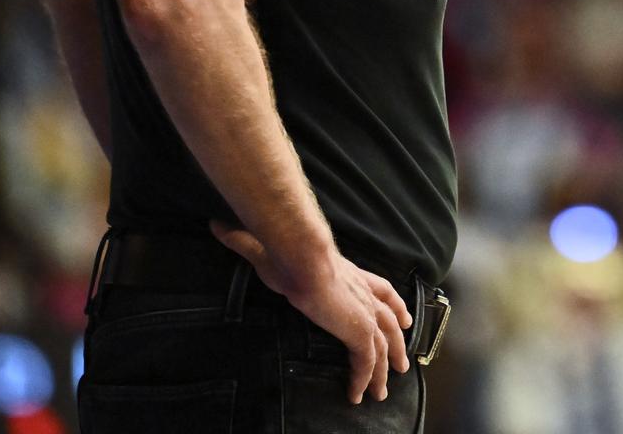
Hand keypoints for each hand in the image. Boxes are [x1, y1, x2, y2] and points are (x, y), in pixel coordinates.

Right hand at [211, 220, 413, 403]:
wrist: (301, 255)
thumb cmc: (288, 250)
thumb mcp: (268, 248)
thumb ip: (246, 240)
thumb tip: (217, 226)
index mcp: (352, 274)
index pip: (382, 290)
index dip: (394, 304)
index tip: (405, 318)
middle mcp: (363, 294)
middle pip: (390, 321)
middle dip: (397, 343)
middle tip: (401, 364)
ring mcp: (364, 313)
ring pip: (382, 347)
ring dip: (383, 370)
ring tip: (381, 391)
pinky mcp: (358, 331)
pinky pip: (365, 363)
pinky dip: (363, 379)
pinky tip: (357, 395)